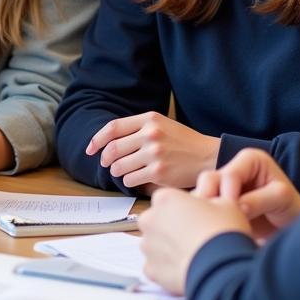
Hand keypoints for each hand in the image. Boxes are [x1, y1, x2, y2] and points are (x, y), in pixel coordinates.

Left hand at [86, 112, 221, 189]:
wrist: (208, 156)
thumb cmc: (182, 142)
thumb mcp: (161, 125)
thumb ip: (137, 129)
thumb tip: (107, 141)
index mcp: (149, 119)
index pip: (113, 128)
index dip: (97, 139)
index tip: (91, 149)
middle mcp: (151, 134)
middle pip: (113, 148)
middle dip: (106, 159)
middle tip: (107, 163)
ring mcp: (154, 153)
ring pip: (119, 166)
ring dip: (116, 171)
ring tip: (123, 171)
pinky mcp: (159, 171)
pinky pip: (131, 179)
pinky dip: (129, 181)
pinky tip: (135, 179)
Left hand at [138, 187, 252, 294]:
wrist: (225, 268)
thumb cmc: (226, 232)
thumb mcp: (226, 203)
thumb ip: (208, 199)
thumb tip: (208, 203)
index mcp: (164, 198)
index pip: (167, 199)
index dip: (184, 209)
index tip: (197, 219)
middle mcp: (149, 219)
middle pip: (157, 221)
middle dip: (171, 228)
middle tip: (194, 239)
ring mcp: (147, 245)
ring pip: (155, 244)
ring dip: (168, 249)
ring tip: (193, 256)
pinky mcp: (151, 269)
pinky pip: (157, 267)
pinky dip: (168, 270)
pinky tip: (187, 270)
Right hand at [193, 148, 299, 243]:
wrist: (291, 228)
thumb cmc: (291, 209)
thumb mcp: (281, 199)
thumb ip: (259, 199)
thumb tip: (235, 207)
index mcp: (250, 160)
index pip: (230, 174)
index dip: (229, 193)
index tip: (235, 214)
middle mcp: (233, 169)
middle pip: (209, 180)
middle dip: (212, 200)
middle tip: (220, 221)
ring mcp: (223, 185)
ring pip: (202, 192)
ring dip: (206, 209)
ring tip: (219, 227)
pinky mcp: (217, 201)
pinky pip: (202, 206)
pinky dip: (205, 217)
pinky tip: (214, 228)